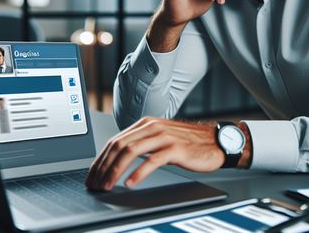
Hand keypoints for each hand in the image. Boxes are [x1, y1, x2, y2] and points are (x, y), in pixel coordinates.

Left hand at [85, 117, 223, 190]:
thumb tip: (118, 159)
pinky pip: (152, 161)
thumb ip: (141, 143)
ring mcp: (164, 137)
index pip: (115, 141)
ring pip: (131, 152)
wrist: (215, 142)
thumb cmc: (189, 142)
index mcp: (145, 124)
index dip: (100, 160)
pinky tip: (131, 183)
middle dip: (103, 167)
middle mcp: (152, 127)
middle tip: (96, 183)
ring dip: (115, 171)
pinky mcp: (175, 149)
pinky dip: (138, 173)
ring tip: (108, 185)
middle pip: (119, 146)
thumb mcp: (160, 138)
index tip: (93, 175)